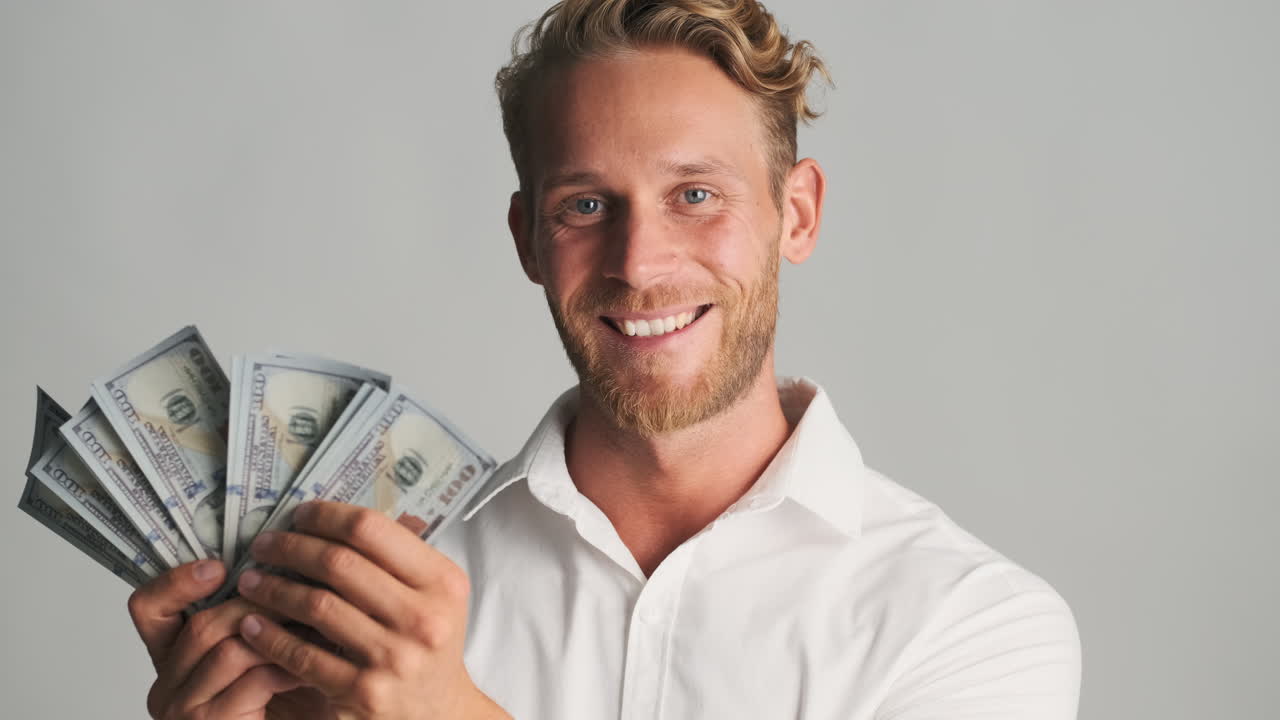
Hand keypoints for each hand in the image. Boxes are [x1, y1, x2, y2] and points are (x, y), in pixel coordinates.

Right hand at [127, 559, 306, 718]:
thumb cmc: (274, 706)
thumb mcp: (253, 655)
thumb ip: (246, 620)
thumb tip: (272, 568)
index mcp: (171, 659)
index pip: (149, 608)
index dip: (176, 582)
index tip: (217, 567)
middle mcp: (166, 685)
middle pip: (200, 626)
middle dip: (256, 606)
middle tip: (299, 594)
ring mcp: (183, 709)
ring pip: (228, 650)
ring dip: (278, 637)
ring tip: (313, 631)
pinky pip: (252, 681)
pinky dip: (286, 670)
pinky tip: (307, 670)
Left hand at [234, 501, 509, 719]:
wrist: (438, 711)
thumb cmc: (428, 640)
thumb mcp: (433, 593)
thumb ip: (398, 555)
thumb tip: (337, 512)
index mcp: (442, 582)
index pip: (372, 530)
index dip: (326, 516)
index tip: (299, 515)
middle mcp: (423, 618)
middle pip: (339, 564)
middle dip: (291, 548)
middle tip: (264, 544)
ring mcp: (393, 658)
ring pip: (316, 606)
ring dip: (273, 589)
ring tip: (251, 580)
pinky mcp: (363, 693)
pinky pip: (302, 655)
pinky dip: (270, 636)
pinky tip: (252, 623)